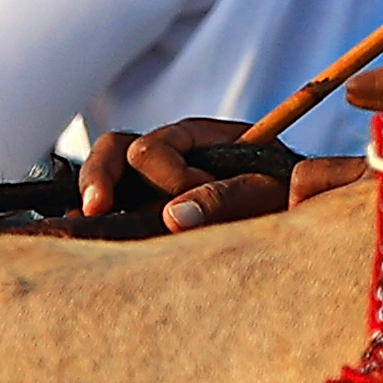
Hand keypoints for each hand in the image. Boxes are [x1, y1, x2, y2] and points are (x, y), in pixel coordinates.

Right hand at [78, 123, 344, 235]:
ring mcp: (154, 186)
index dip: (167, 175)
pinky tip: (87, 243)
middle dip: (100, 178)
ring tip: (82, 227)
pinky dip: (97, 223)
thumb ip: (227, 196)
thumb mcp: (270, 192)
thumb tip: (171, 216)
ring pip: (104, 180)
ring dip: (92, 201)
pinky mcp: (147, 215)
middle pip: (115, 151)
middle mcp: (169, 156)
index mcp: (198, 138)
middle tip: (95, 209)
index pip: (156, 146)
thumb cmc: (291, 198)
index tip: (194, 199)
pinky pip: (111, 212)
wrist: (300, 219)